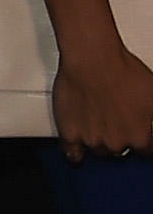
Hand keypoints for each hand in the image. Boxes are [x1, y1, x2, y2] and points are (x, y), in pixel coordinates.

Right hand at [55, 44, 152, 162]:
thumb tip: (152, 126)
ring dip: (101, 142)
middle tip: (118, 121)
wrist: (92, 59)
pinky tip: (79, 150)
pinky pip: (72, 153)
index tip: (140, 133)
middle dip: (121, 139)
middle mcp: (116, 144)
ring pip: (99, 152)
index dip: (144, 140)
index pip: (146, 152)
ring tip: (100, 125)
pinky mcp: (69, 133)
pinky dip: (76, 152)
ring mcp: (91, 140)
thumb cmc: (124, 72)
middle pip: (121, 152)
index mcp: (140, 138)